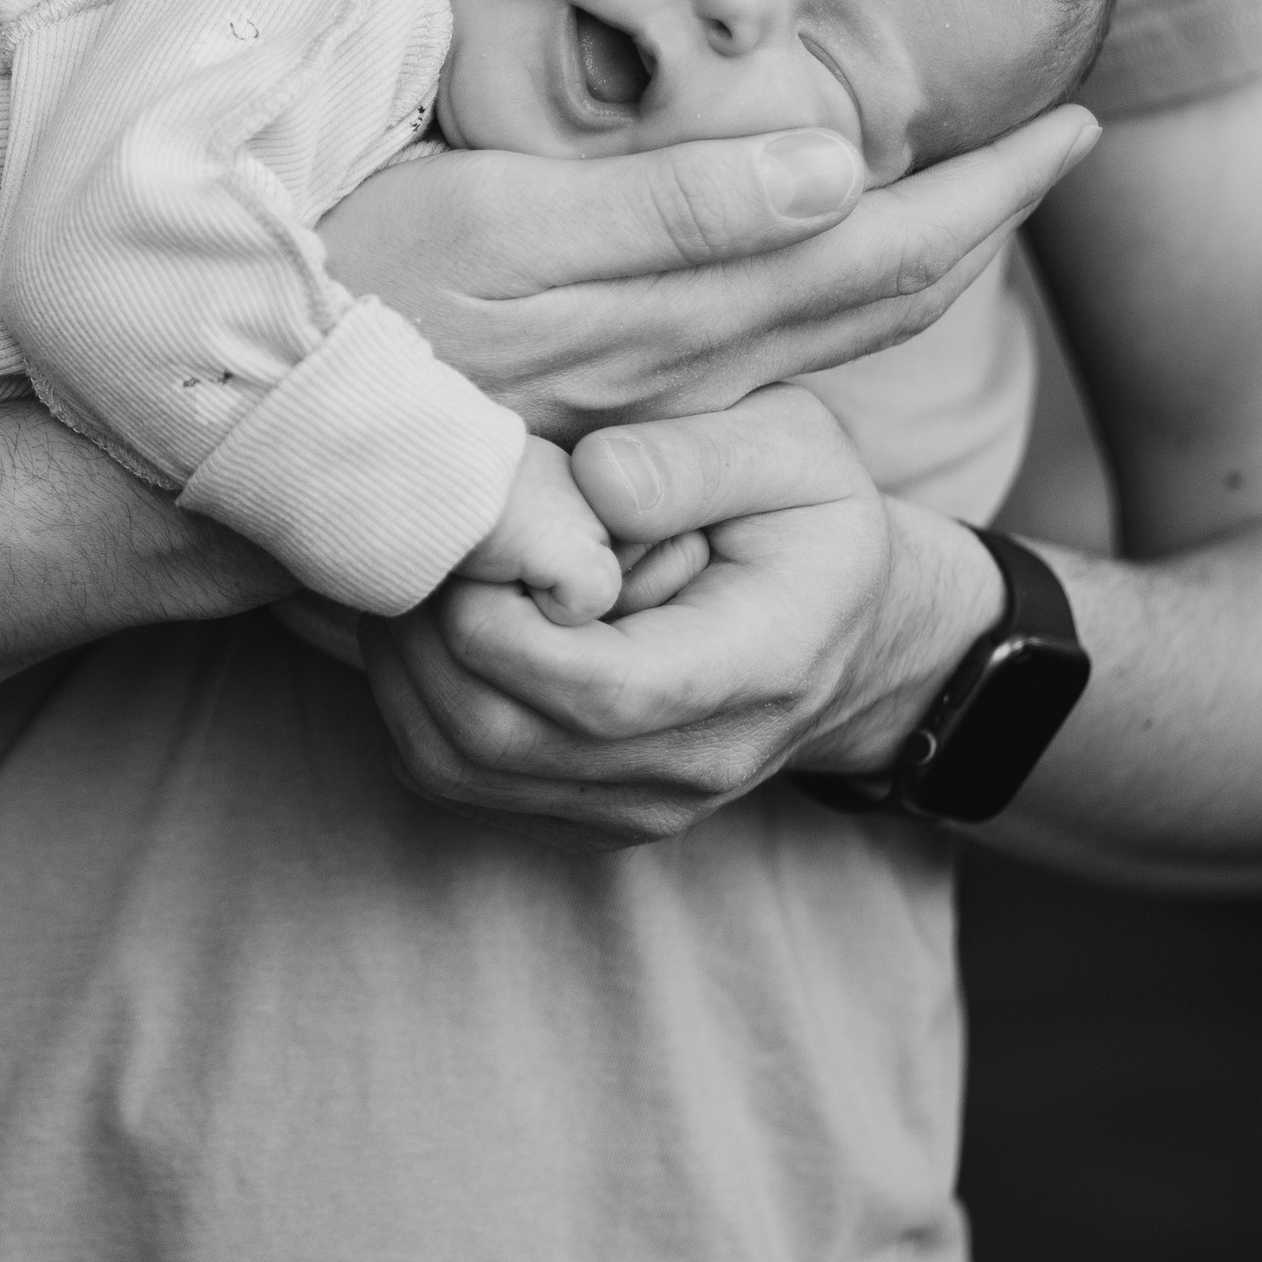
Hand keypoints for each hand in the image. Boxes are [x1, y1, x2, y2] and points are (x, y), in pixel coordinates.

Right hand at [320, 108, 1097, 443]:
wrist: (238, 414)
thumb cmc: (352, 292)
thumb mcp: (507, 231)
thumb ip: (672, 206)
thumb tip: (834, 167)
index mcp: (675, 311)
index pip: (869, 250)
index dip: (978, 195)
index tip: (1064, 130)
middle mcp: (680, 365)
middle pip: (867, 293)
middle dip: (973, 223)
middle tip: (1059, 146)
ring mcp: (640, 391)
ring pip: (819, 329)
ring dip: (911, 263)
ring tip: (980, 200)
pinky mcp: (593, 396)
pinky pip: (756, 349)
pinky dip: (827, 299)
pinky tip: (831, 265)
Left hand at [359, 385, 1005, 845]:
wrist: (857, 634)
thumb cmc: (813, 523)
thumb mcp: (793, 448)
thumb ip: (695, 460)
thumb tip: (591, 482)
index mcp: (758, 669)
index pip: (597, 690)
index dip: (499, 623)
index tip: (466, 536)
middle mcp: (695, 764)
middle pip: (502, 738)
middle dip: (426, 635)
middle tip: (409, 538)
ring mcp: (638, 805)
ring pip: (459, 769)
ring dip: (404, 669)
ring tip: (407, 572)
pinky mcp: (589, 813)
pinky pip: (459, 780)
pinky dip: (414, 701)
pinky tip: (422, 621)